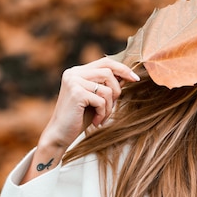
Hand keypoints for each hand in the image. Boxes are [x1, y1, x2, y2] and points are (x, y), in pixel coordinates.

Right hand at [22, 57, 139, 182]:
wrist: (60, 134)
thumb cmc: (79, 117)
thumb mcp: (96, 98)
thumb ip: (107, 85)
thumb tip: (128, 75)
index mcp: (77, 71)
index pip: (105, 62)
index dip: (122, 69)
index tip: (135, 78)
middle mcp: (74, 73)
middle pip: (108, 72)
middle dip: (117, 90)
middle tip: (112, 106)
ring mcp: (73, 81)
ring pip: (107, 88)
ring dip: (110, 106)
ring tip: (102, 116)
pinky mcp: (76, 92)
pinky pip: (102, 100)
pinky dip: (103, 113)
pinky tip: (96, 121)